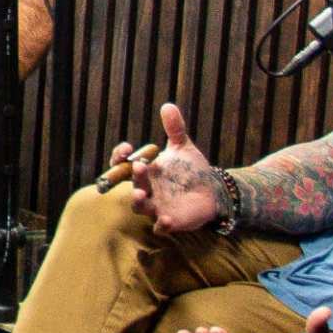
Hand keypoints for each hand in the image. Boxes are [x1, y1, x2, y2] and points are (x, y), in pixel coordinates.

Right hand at [120, 101, 231, 234]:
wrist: (212, 190)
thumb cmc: (191, 170)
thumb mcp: (183, 147)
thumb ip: (175, 129)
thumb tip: (168, 105)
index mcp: (145, 171)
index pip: (123, 164)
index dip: (120, 157)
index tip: (127, 149)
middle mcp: (147, 189)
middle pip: (133, 184)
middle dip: (134, 177)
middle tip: (139, 167)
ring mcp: (157, 206)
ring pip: (140, 206)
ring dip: (138, 200)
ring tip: (139, 193)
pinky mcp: (170, 221)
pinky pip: (161, 226)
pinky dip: (162, 224)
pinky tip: (165, 220)